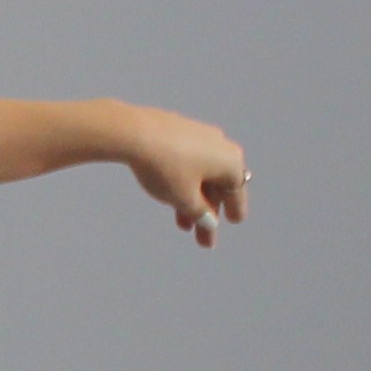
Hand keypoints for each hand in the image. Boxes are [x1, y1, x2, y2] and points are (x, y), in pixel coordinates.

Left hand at [109, 104, 250, 247]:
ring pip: (201, 175)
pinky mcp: (180, 131)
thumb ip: (200, 213)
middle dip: (208, 214)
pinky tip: (172, 196)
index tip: (235, 220)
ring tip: (182, 225)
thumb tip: (209, 221)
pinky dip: (184, 182)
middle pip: (217, 186)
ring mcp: (201, 135)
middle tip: (202, 240)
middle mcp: (222, 146)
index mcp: (231, 162)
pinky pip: (189, 162)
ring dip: (193, 201)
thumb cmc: (166, 168)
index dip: (234, 209)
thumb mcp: (184, 198)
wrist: (134, 132)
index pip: (236, 192)